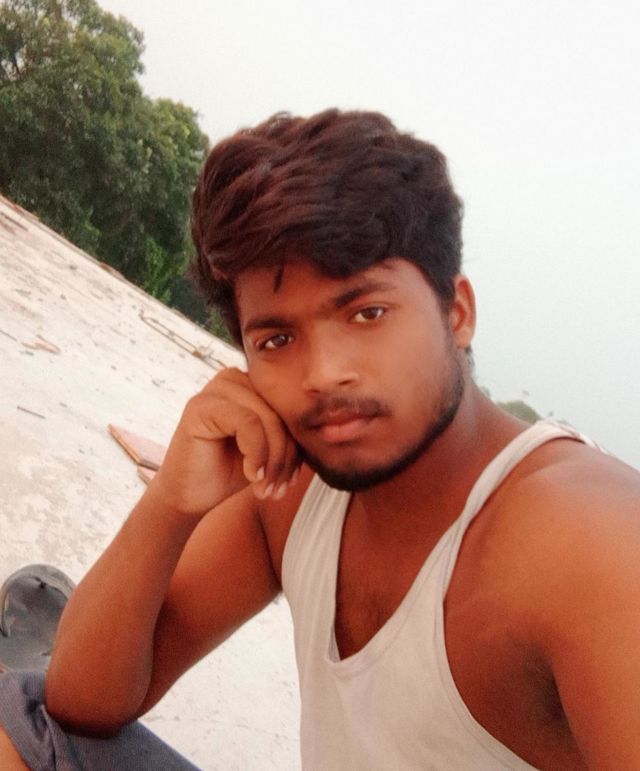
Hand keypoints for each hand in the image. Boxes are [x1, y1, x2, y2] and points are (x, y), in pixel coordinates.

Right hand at [147, 368, 299, 520]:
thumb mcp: (270, 449)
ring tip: (266, 489)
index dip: (298, 446)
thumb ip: (290, 431)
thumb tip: (331, 426)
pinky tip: (251, 475)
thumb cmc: (230, 470)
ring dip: (273, 461)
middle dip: (287, 457)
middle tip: (279, 489)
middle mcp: (234, 378)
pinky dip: (256, 455)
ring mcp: (215, 389)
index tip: (293, 480)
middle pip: (282, 413)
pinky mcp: (201, 406)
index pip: (290, 408)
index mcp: (252, 384)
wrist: (190, 496)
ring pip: (268, 419)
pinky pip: (248, 424)